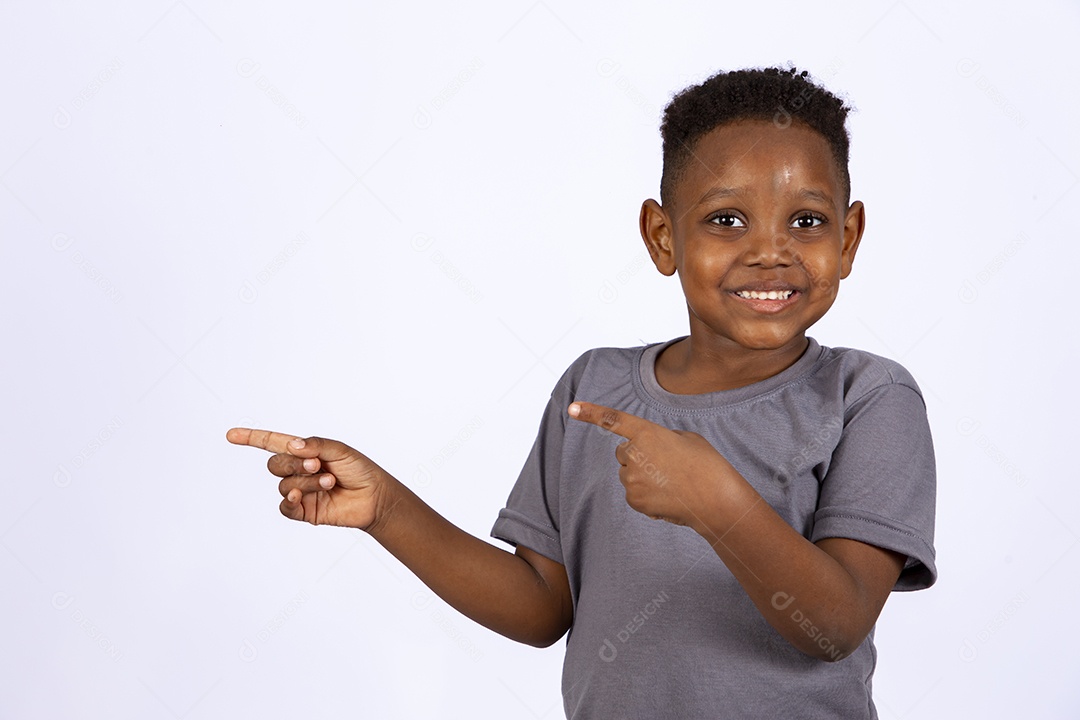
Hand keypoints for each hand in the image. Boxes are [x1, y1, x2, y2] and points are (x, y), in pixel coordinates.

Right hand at [226, 428, 391, 529]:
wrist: (375, 497)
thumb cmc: (360, 469)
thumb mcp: (340, 450)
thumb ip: (315, 445)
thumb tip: (291, 445)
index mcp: (304, 451)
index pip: (272, 443)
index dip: (251, 438)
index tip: (230, 435)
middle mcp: (299, 471)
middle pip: (275, 465)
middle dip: (292, 463)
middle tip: (316, 463)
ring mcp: (301, 492)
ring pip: (285, 485)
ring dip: (306, 481)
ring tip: (329, 480)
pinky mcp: (305, 511)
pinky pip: (286, 507)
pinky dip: (291, 501)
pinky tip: (302, 497)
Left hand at [567, 402, 737, 530]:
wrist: (716, 500)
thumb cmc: (706, 465)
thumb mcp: (685, 439)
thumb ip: (659, 439)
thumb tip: (647, 453)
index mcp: (647, 432)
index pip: (614, 420)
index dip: (591, 413)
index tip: (572, 407)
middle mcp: (634, 454)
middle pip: (624, 452)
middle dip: (638, 456)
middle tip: (667, 464)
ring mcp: (632, 479)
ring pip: (628, 474)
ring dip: (643, 476)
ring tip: (672, 482)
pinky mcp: (633, 500)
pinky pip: (633, 493)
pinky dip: (646, 495)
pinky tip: (667, 496)